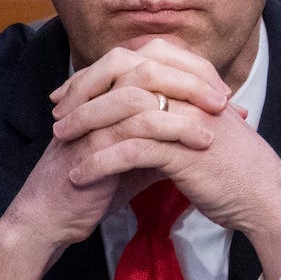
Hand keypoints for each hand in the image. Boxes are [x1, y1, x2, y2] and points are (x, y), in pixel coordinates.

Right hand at [0, 41, 230, 279]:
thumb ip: (167, 138)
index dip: (188, 69)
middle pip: (146, 63)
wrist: (55, 219)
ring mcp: (89, 118)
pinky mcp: (90, 144)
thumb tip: (211, 129)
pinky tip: (201, 143)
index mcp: (105, 92)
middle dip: (190, 76)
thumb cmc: (96, 186)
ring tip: (219, 118)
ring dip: (185, 100)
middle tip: (225, 97)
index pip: (150, 60)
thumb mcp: (139, 155)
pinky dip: (173, 131)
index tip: (222, 89)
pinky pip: (134, 128)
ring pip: (140, 90)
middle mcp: (95, 97)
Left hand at [51, 40, 280, 279]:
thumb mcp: (202, 123)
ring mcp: (188, 119)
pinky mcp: (184, 152)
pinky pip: (130, 150)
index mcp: (195, 79)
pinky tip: (79, 175)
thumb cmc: (232, 165)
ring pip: (122, 110)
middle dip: (84, 91)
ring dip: (84, 125)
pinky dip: (99, 162)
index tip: (73, 90)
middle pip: (124, 75)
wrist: (264, 197)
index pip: (137, 58)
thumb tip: (137, 99)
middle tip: (58, 113)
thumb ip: (175, 104)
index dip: (99, 70)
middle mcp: (191, 91)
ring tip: (61, 142)